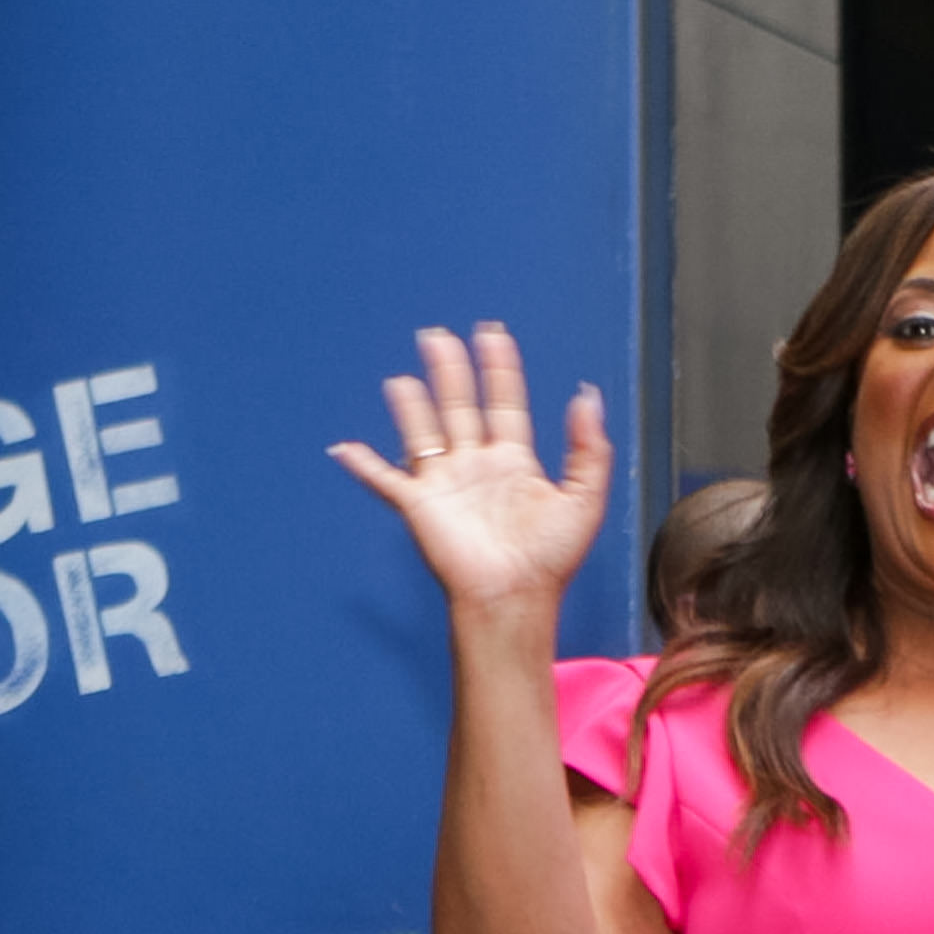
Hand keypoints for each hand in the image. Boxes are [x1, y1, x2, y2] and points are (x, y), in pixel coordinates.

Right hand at [329, 323, 610, 613]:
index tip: (493, 335)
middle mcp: (476, 468)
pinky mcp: (419, 506)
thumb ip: (589, 449)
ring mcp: (445, 485)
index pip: (504, 404)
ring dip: (411, 405)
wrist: (514, 597)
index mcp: (513, 463)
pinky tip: (345, 450)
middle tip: (438, 335)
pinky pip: (385, 481)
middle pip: (459, 407)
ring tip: (402, 380)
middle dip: (450, 371)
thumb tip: (587, 396)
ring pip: (423, 432)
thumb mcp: (584, 500)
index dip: (499, 370)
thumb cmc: (549, 562)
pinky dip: (363, 466)